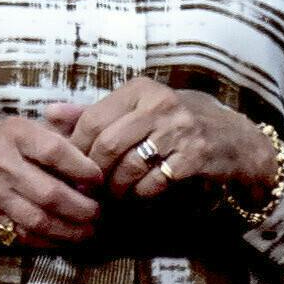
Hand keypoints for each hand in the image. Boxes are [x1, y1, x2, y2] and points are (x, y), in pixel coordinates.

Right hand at [0, 116, 103, 247]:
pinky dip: (47, 242)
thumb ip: (54, 132)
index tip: (100, 179)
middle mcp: (2, 164)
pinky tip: (63, 240)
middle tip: (100, 213)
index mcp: (14, 134)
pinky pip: (22, 236)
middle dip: (83, 208)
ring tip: (89, 232)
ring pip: (39, 220)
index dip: (83, 168)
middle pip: (51, 193)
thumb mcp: (15, 126)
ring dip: (70, 231)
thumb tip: (94, 145)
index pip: (56, 151)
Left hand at [65, 78, 275, 202]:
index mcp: (140, 89)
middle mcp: (159, 104)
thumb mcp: (137, 108)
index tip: (75, 168)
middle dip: (95, 174)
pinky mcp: (196, 155)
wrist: (235, 139)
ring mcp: (180, 129)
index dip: (77, 149)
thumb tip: (48, 113)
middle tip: (92, 188)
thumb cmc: (176, 123)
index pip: (92, 120)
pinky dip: (142, 194)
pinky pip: (155, 182)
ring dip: (117, 188)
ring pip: (129, 166)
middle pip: (107, 145)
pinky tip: (141, 194)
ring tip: (116, 194)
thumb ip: (92, 112)